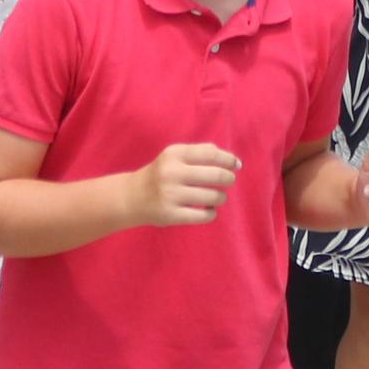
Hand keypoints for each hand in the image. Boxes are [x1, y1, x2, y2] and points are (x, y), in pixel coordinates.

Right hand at [123, 142, 240, 228]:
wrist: (132, 197)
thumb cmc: (162, 174)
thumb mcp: (174, 156)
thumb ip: (201, 152)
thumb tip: (233, 161)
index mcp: (174, 154)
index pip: (211, 153)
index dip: (229, 159)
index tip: (236, 165)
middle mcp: (172, 172)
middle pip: (217, 175)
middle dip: (229, 179)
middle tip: (228, 181)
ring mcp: (170, 195)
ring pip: (213, 197)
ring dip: (221, 197)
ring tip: (216, 197)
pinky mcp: (171, 215)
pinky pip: (204, 216)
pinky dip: (211, 213)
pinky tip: (208, 210)